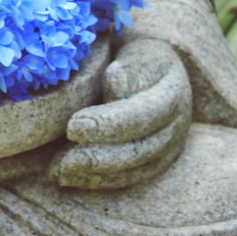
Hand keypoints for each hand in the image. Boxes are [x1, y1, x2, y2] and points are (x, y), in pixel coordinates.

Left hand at [50, 38, 191, 188]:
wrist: (152, 69)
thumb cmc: (133, 58)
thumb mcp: (134, 53)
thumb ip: (128, 69)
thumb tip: (116, 85)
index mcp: (172, 91)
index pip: (142, 114)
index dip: (108, 124)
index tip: (72, 127)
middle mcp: (176, 123)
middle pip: (141, 149)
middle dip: (98, 158)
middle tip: (61, 162)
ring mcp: (170, 146)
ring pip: (136, 168)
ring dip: (95, 174)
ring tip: (59, 172)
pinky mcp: (157, 161)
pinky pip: (131, 178)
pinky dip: (99, 182)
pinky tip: (70, 179)